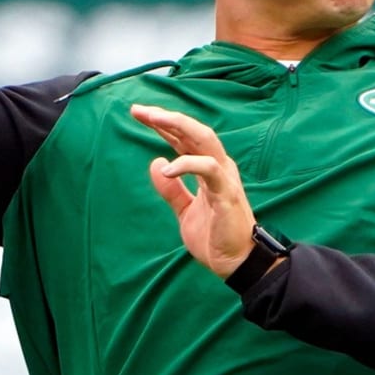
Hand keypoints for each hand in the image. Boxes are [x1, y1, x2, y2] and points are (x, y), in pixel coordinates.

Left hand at [130, 104, 254, 278]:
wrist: (236, 263)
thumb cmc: (215, 236)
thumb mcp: (185, 210)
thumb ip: (172, 190)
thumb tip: (156, 164)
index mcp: (210, 169)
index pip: (185, 139)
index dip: (163, 124)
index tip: (139, 114)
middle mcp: (219, 167)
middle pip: (193, 131)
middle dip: (167, 117)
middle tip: (139, 111)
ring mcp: (224, 178)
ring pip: (204, 139)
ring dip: (178, 126)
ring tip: (153, 120)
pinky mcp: (226, 193)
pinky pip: (208, 169)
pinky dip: (187, 164)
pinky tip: (167, 169)